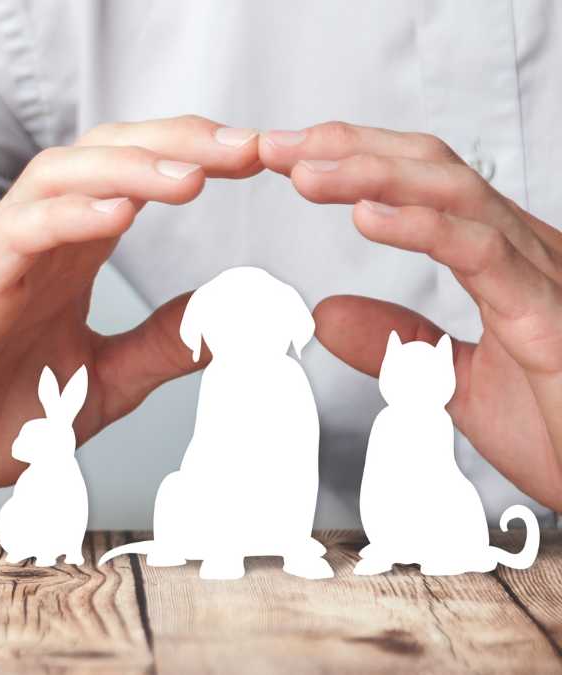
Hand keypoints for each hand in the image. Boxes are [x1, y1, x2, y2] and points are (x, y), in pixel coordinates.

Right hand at [0, 116, 262, 527]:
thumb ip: (160, 346)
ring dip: (130, 167)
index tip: (259, 160)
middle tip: (246, 149)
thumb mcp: (104, 381)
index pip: (132, 176)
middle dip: (177, 143)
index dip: (194, 158)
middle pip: (103, 154)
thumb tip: (225, 322)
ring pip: (58, 177)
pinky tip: (118, 213)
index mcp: (66, 254)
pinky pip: (19, 232)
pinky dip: (70, 215)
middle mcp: (32, 241)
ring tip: (193, 175)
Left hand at [260, 122, 561, 509]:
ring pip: (453, 193)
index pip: (420, 184)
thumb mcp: (450, 382)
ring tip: (305, 172)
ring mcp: (539, 274)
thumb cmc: (558, 429)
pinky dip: (420, 226)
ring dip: (370, 175)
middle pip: (431, 168)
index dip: (353, 161)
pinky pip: (482, 250)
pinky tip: (366, 215)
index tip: (286, 158)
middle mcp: (522, 251)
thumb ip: (397, 340)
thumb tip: (329, 312)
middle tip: (276, 147)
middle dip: (348, 149)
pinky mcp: (546, 312)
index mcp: (499, 259)